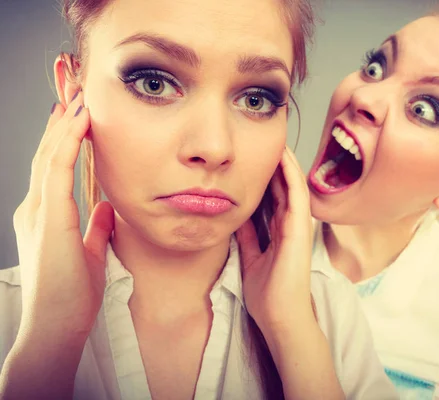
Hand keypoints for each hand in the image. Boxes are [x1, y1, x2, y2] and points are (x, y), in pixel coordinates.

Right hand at [12, 93, 113, 341]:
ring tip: (78, 92)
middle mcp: (36, 208)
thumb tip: (106, 207)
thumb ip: (94, 228)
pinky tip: (78, 121)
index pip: (54, 165)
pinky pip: (57, 170)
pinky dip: (67, 142)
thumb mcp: (87, 252)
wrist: (56, 327)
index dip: (65, 136)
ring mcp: (38, 211)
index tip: (77, 112)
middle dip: (61, 118)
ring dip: (64, 122)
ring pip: (48, 154)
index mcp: (46, 215)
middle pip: (47, 152)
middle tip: (73, 87)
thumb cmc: (71, 296)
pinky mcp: (48, 218)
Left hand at [236, 146, 313, 331]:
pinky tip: (283, 157)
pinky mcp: (300, 229)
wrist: (280, 316)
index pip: (272, 196)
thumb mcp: (250, 258)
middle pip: (282, 186)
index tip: (253, 156)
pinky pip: (296, 195)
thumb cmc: (269, 294)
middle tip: (264, 139)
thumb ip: (247, 237)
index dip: (265, 175)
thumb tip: (236, 219)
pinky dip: (291, 174)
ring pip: (292, 185)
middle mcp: (291, 225)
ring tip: (275, 139)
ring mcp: (298, 226)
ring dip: (285, 162)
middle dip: (274, 163)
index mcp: (279, 231)